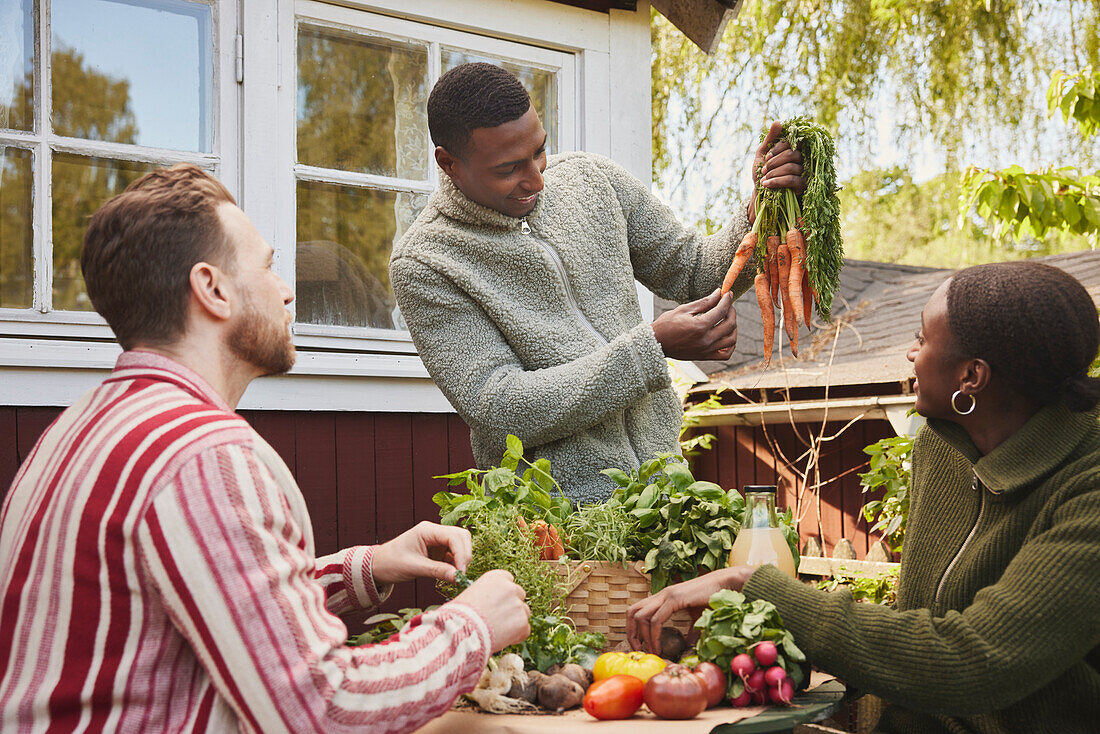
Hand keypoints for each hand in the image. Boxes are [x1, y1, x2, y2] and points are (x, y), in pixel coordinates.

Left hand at [371, 521, 471, 585]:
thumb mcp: (414, 568)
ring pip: (460, 545)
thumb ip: (437, 571)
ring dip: (462, 560)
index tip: (461, 571)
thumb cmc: (391, 563)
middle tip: (462, 574)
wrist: (378, 566)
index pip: (454, 536)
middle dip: (465, 555)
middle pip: (461, 537)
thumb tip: (458, 577)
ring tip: (457, 577)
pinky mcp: (438, 551)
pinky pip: (454, 555)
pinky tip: (452, 575)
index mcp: (427, 530)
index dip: (462, 553)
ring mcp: (437, 541)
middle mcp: (435, 532)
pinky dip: (456, 565)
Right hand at [453, 569, 530, 651]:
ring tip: (500, 631)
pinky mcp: (522, 622)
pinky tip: (504, 639)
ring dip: (516, 621)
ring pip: (524, 613)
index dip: (504, 594)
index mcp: (496, 577)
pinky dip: (518, 636)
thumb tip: (490, 603)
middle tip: (499, 619)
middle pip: (519, 596)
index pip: (509, 581)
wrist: (462, 630)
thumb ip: (486, 594)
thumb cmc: (459, 614)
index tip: (497, 603)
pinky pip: (525, 630)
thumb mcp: (470, 594)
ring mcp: (518, 605)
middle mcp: (510, 587)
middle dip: (512, 606)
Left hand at [626, 567, 754, 653]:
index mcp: (663, 597)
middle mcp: (661, 595)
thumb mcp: (697, 618)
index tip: (641, 646)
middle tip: (639, 650)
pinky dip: (654, 636)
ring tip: (651, 651)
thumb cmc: (713, 599)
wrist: (726, 584)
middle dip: (631, 633)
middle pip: (631, 612)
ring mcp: (666, 595)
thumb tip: (688, 646)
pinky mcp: (674, 599)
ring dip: (642, 637)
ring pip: (640, 616)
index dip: (634, 629)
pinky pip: (656, 620)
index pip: (636, 610)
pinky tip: (660, 647)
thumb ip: (690, 632)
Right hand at [652, 289, 737, 360]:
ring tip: (728, 319)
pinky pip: (726, 354)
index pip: (721, 311)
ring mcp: (707, 350)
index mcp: (700, 326)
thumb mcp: (684, 309)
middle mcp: (706, 340)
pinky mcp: (705, 356)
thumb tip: (718, 293)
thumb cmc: (666, 324)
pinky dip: (730, 345)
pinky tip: (726, 336)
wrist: (656, 343)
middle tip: (727, 305)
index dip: (727, 300)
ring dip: (733, 327)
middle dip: (731, 311)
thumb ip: (704, 302)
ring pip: (731, 339)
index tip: (728, 293)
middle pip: (730, 324)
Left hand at [747, 121, 805, 222]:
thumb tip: (778, 122)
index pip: (791, 142)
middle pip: (792, 154)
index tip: (766, 157)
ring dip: (774, 172)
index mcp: (793, 150)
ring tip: (764, 178)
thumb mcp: (762, 155)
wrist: (760, 194)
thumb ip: (770, 139)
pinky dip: (776, 181)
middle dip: (774, 162)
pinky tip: (766, 184)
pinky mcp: (803, 186)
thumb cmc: (762, 173)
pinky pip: (791, 180)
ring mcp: (804, 173)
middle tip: (764, 169)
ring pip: (791, 167)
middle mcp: (802, 159)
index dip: (777, 148)